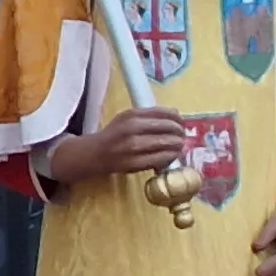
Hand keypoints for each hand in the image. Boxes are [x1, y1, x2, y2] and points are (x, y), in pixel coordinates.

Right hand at [68, 107, 188, 179]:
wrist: (93, 154)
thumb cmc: (115, 135)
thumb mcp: (128, 118)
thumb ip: (150, 116)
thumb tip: (177, 114)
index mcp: (132, 114)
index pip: (165, 113)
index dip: (178, 118)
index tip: (181, 123)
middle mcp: (133, 128)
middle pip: (169, 127)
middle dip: (180, 132)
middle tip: (182, 136)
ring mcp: (133, 146)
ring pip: (167, 143)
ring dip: (178, 145)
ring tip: (179, 146)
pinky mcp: (135, 163)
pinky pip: (161, 159)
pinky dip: (170, 157)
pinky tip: (171, 156)